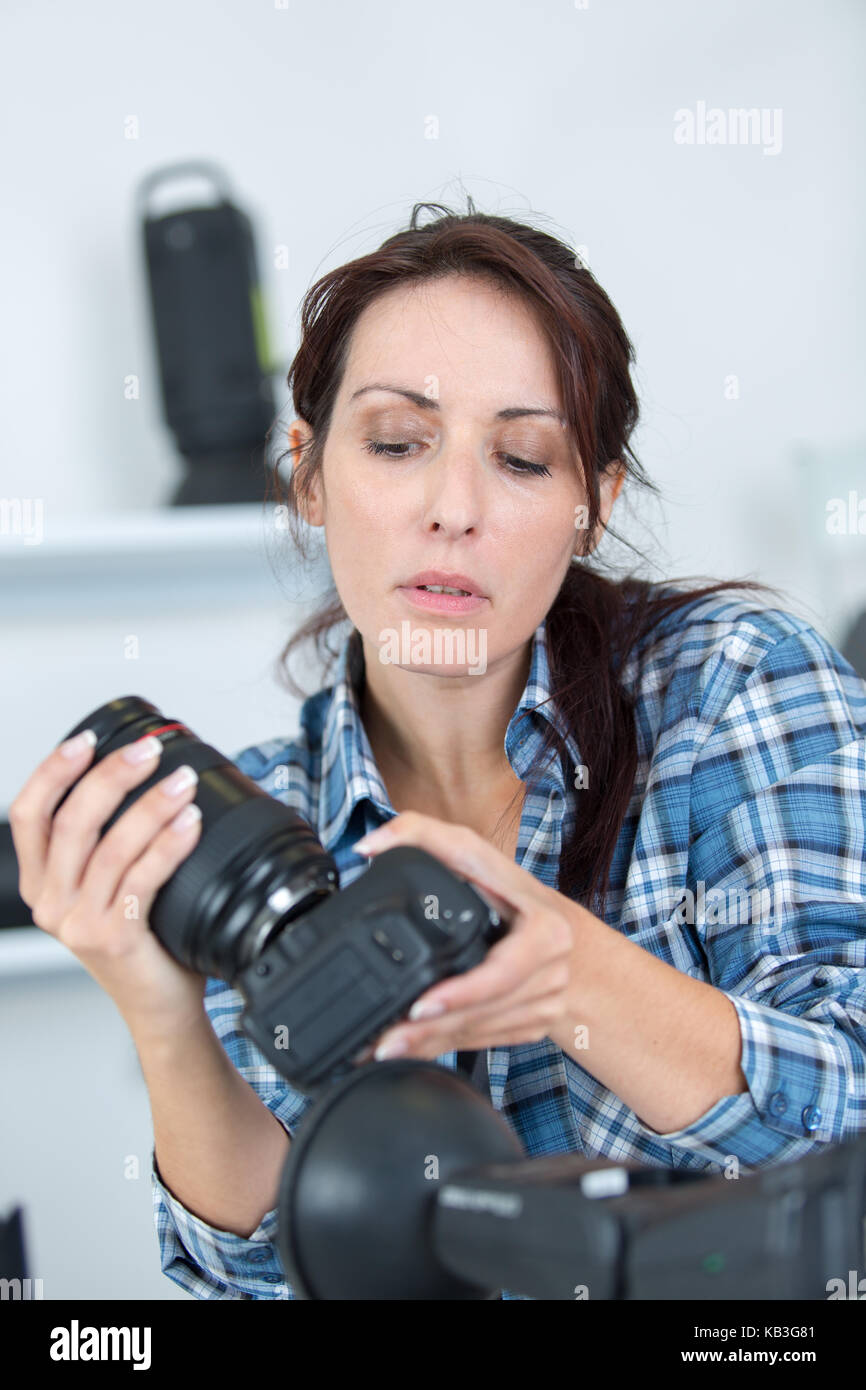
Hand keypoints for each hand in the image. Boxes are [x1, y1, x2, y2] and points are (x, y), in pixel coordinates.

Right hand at [9, 729, 208, 1030]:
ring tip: (182, 783)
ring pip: (111, 847)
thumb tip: (146, 777)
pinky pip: (142, 879)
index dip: (53, 770)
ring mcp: (79, 924)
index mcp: (42, 884)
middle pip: (72, 821)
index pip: (29, 814)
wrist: (161, 1006)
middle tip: (149, 752)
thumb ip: (109, 844)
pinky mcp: (114, 939)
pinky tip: (190, 822)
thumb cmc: (146, 941)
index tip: (86, 740)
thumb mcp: (110, 889)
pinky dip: (168, 844)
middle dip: (112, 776)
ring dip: (151, 806)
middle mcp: (51, 903)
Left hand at [351, 811, 578, 1061]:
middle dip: (434, 1029)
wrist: (557, 928)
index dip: (462, 992)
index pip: (502, 971)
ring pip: (484, 1033)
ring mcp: (547, 1004)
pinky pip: (487, 1043)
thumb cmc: (508, 889)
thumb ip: (420, 834)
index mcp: (546, 931)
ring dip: (434, 1044)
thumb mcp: (472, 852)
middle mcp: (552, 971)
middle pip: (486, 1011)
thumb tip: (370, 845)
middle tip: (389, 1038)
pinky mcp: (534, 1026)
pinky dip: (447, 1047)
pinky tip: (415, 1051)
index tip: (421, 1004)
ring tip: (389, 1049)